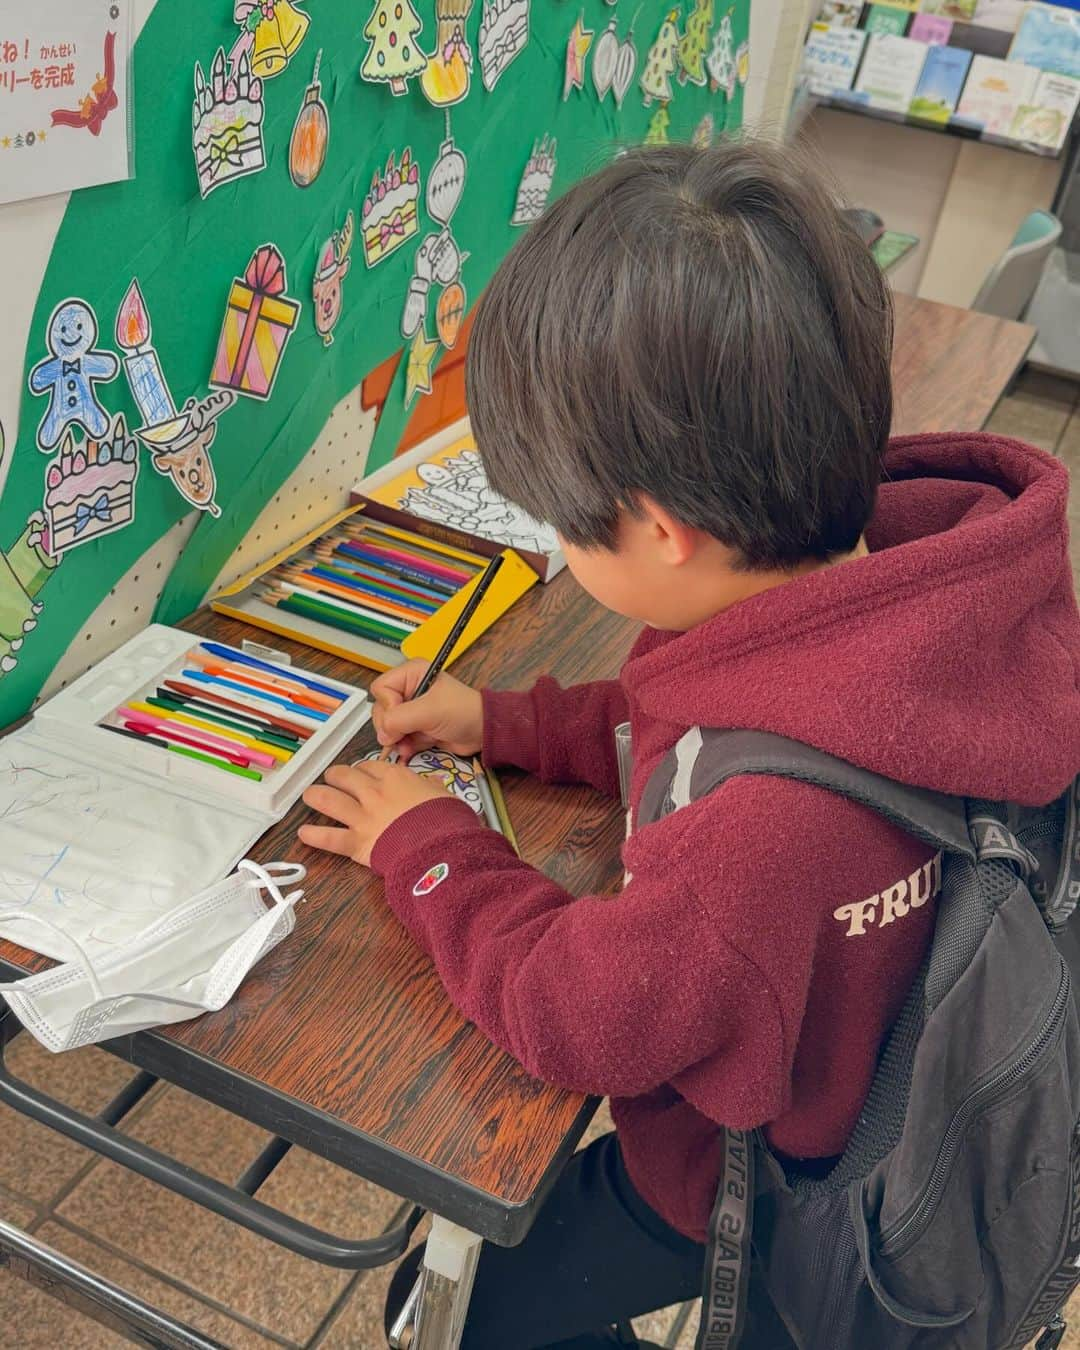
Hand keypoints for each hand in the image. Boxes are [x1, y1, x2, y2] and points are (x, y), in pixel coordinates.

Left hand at [299, 760, 451, 866]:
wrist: (439, 847)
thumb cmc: (445, 820)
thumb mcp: (444, 794)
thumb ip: (432, 787)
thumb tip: (432, 782)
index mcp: (396, 779)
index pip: (370, 766)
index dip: (362, 768)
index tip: (361, 772)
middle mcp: (374, 793)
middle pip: (345, 776)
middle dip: (336, 776)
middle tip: (333, 778)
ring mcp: (362, 817)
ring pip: (329, 800)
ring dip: (316, 796)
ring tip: (310, 796)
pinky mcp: (356, 842)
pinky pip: (329, 837)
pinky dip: (314, 835)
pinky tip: (304, 833)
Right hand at [370, 660, 482, 759]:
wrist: (482, 732)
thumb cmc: (463, 712)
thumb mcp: (430, 711)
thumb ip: (400, 719)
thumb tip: (382, 733)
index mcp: (411, 674)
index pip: (381, 688)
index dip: (387, 705)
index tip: (402, 717)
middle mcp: (408, 689)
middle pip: (381, 709)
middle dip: (391, 726)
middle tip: (403, 735)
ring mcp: (411, 710)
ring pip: (388, 726)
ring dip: (397, 739)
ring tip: (409, 744)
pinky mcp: (415, 727)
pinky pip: (399, 738)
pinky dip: (404, 746)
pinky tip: (412, 749)